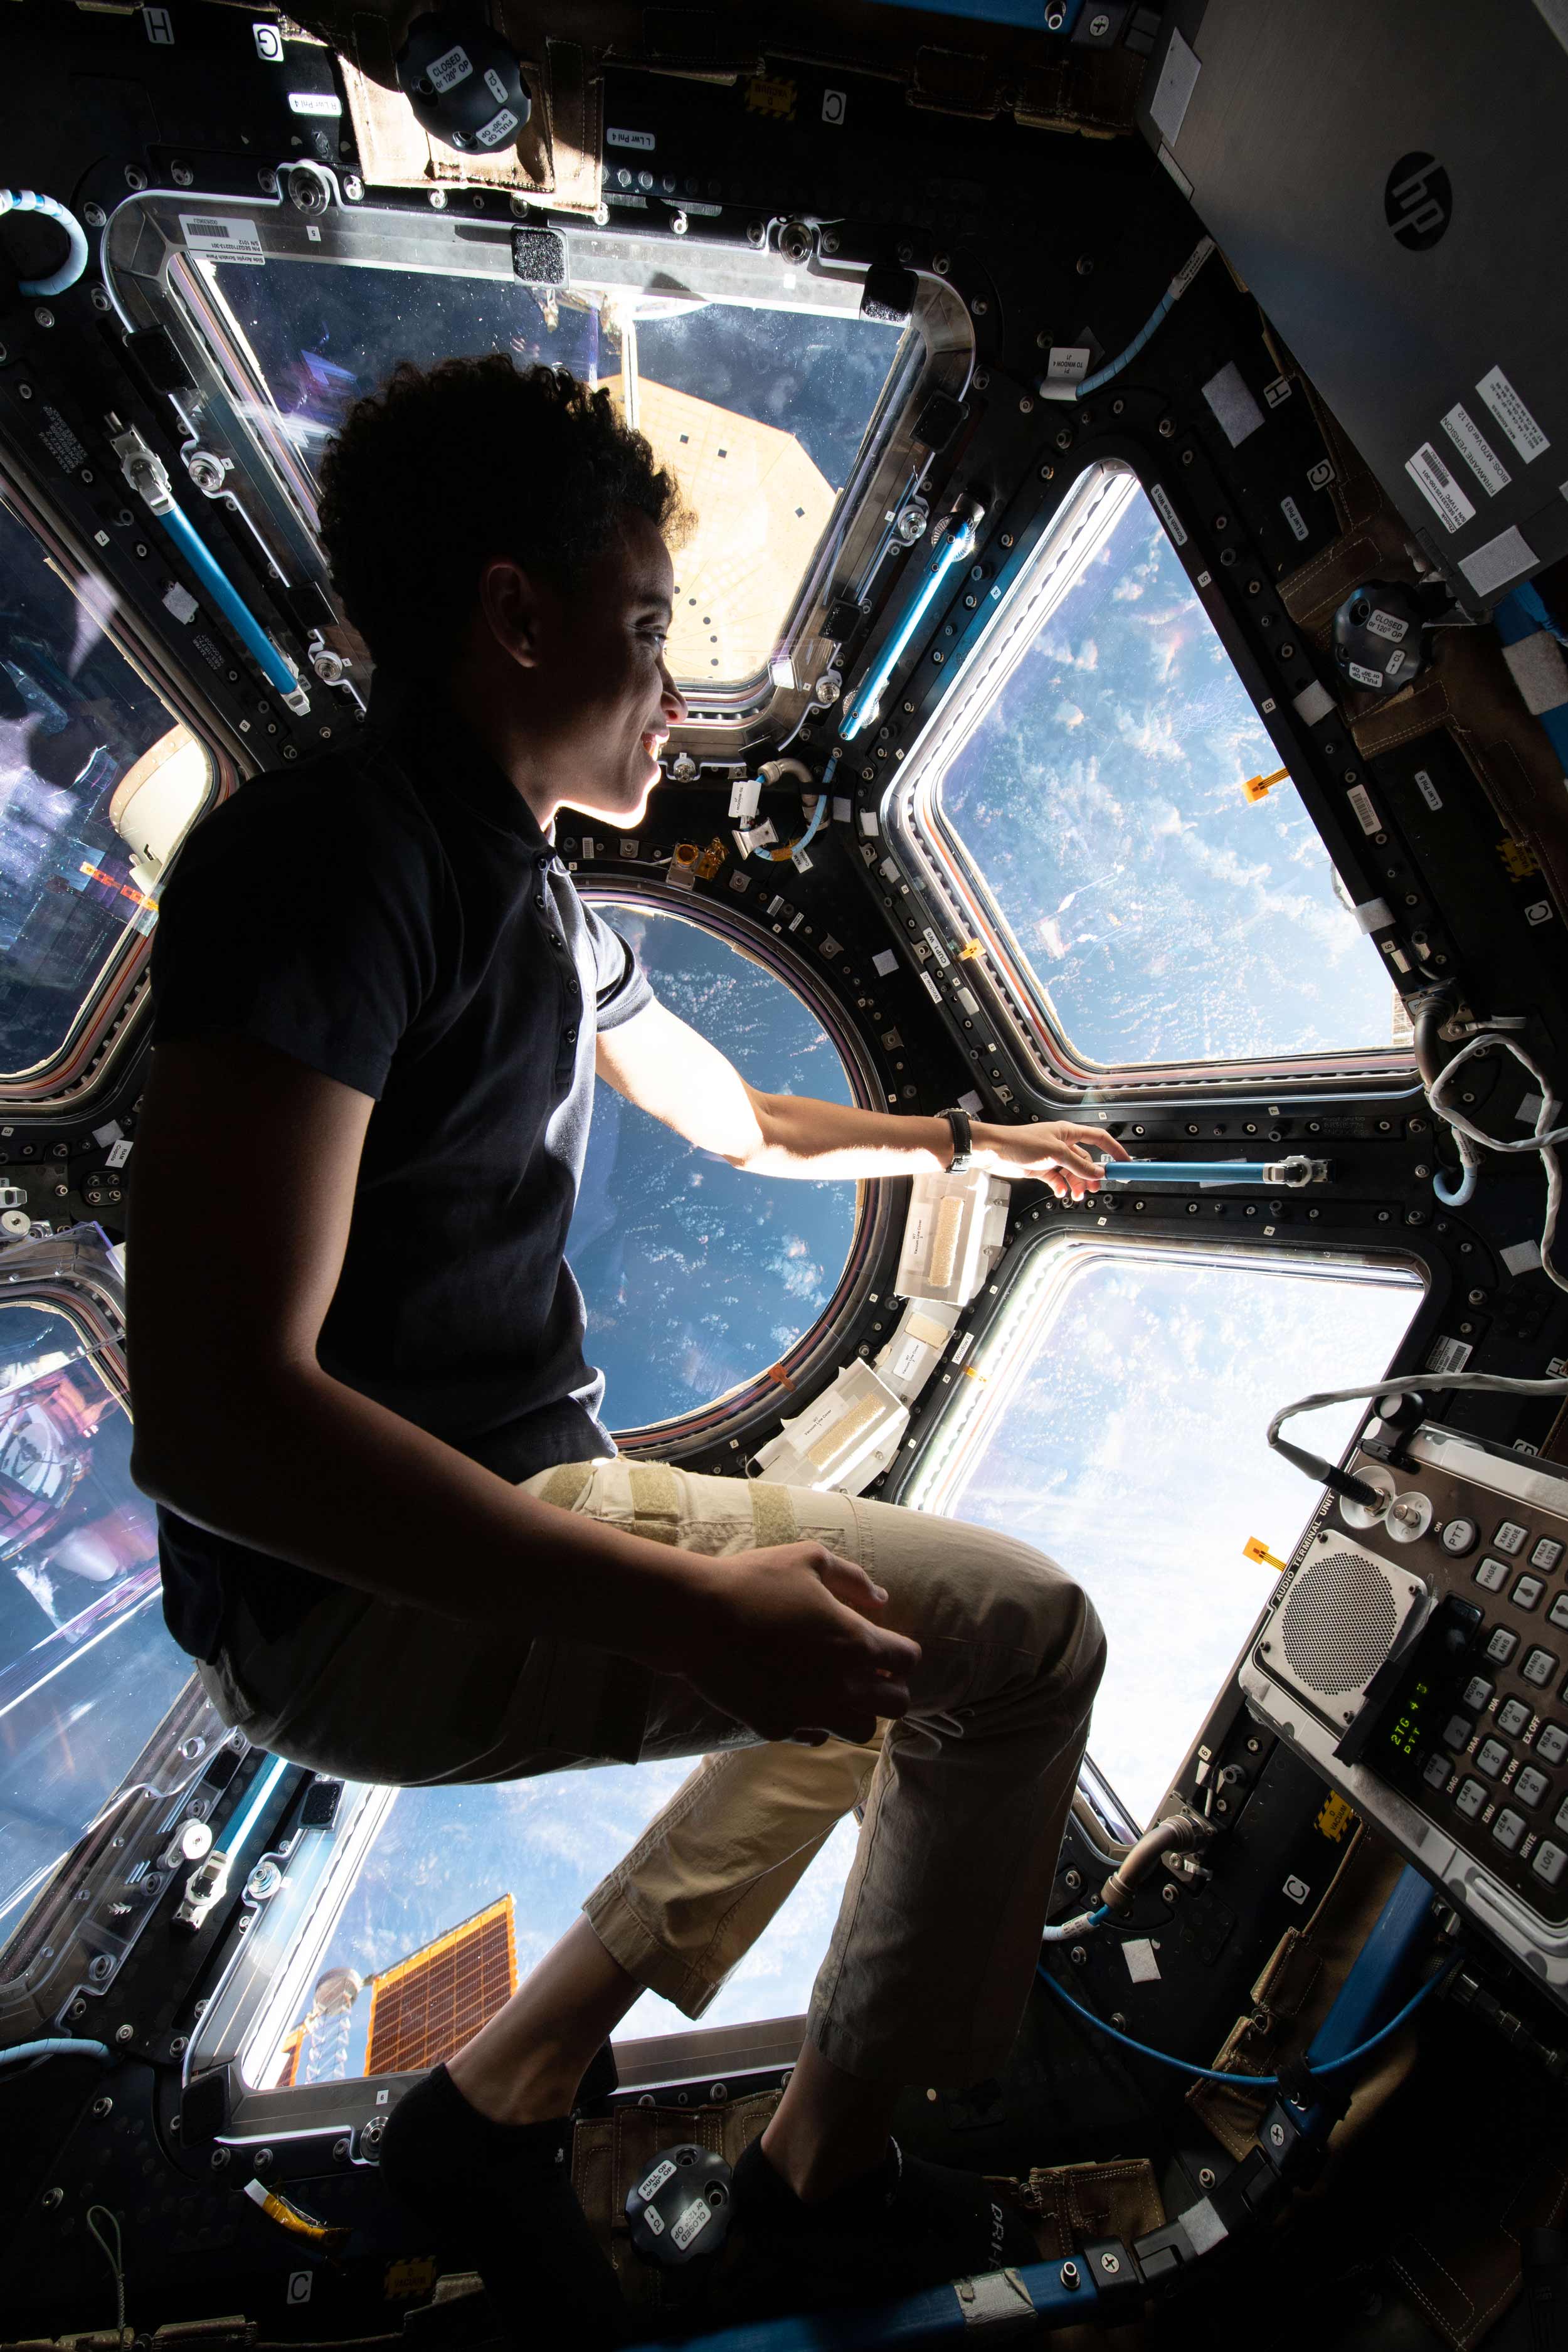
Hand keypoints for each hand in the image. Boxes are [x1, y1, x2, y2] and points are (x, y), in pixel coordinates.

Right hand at [677, 1543, 920, 1743]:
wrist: (696, 1617)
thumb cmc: (754, 1581)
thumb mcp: (810, 1559)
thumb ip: (854, 1579)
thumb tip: (881, 1599)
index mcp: (856, 1642)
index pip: (908, 1660)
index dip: (901, 1652)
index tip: (885, 1645)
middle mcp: (842, 1685)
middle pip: (898, 1705)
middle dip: (891, 1687)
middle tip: (870, 1672)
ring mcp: (810, 1712)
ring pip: (861, 1731)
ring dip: (859, 1711)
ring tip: (838, 1689)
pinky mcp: (778, 1728)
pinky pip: (816, 1737)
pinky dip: (817, 1722)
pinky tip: (800, 1697)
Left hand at [976, 1120, 1130, 1200]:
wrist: (994, 1151)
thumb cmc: (1021, 1143)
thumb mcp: (1056, 1154)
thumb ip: (1079, 1165)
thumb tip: (1099, 1173)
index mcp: (1068, 1133)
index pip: (1098, 1139)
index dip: (1114, 1150)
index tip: (1125, 1163)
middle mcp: (1062, 1143)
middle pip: (1085, 1160)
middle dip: (1092, 1175)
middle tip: (1096, 1188)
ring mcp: (1051, 1157)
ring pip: (1072, 1172)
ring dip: (1076, 1184)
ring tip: (1077, 1195)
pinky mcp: (1041, 1168)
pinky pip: (1057, 1179)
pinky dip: (1061, 1187)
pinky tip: (1061, 1192)